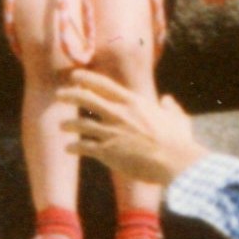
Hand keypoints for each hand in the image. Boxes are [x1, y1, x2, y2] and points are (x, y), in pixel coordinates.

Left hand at [65, 69, 204, 187]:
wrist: (174, 162)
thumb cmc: (179, 141)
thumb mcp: (177, 118)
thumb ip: (170, 107)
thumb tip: (167, 101)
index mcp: (133, 102)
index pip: (104, 85)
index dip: (87, 79)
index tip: (75, 76)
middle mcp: (119, 114)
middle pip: (86, 98)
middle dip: (70, 95)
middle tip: (60, 94)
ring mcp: (111, 132)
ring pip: (81, 123)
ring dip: (69, 123)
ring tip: (62, 125)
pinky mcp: (108, 152)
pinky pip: (84, 147)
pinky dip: (74, 147)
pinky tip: (69, 148)